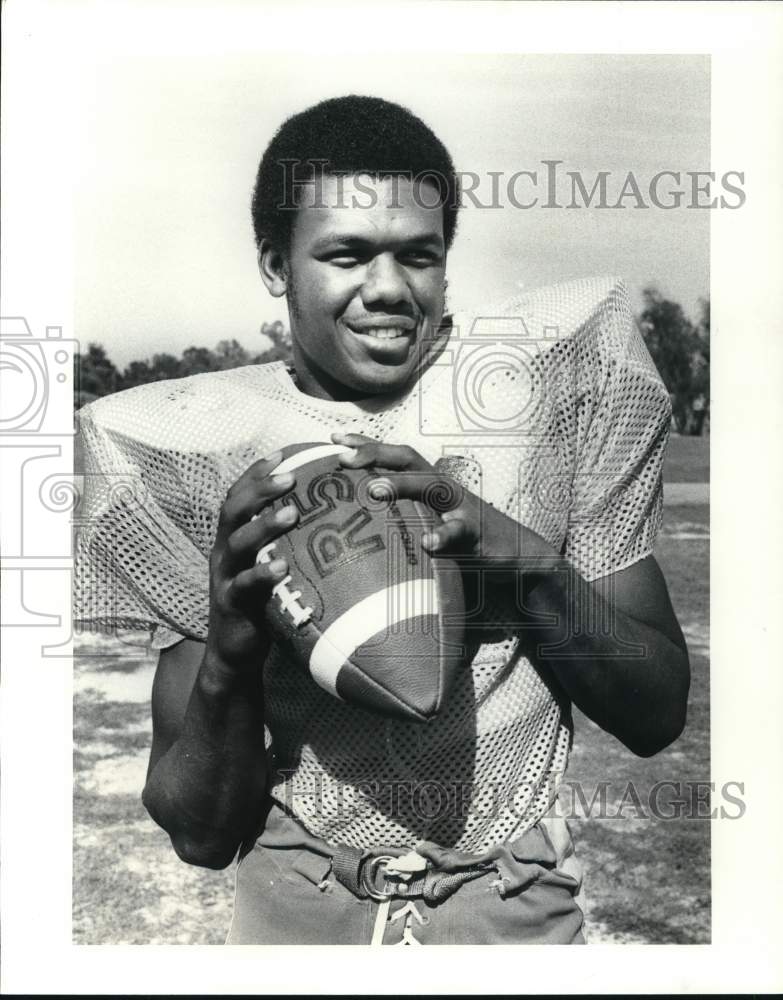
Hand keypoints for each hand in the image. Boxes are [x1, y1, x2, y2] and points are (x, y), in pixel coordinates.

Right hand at [206, 450, 299, 671]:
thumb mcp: (271, 564)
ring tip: (291, 513)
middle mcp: (225, 552)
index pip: (240, 495)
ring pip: (237, 543)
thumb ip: (287, 541)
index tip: (284, 452)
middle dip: (260, 489)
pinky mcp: (231, 605)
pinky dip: (261, 575)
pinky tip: (281, 567)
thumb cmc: (263, 603)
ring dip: (264, 525)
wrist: (235, 653)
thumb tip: (329, 513)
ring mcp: (225, 578)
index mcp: (233, 538)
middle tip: (290, 476)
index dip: (258, 472)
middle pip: (233, 510)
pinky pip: (244, 586)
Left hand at [333, 432, 557, 571]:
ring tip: (375, 488)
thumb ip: (403, 518)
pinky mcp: (478, 534)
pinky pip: (460, 532)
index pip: (394, 456)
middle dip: (376, 454)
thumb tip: (359, 522)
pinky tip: (428, 542)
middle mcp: (443, 489)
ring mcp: (461, 508)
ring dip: (403, 485)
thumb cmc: (464, 540)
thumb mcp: (431, 523)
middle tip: (343, 458)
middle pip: (408, 460)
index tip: (334, 438)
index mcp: (429, 485)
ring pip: (431, 487)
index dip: (366, 445)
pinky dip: (444, 535)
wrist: (519, 555)